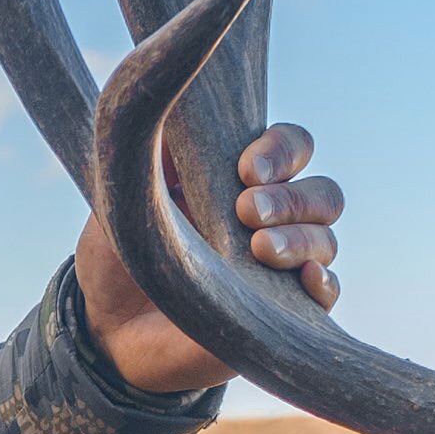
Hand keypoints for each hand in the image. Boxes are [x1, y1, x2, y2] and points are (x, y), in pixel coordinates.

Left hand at [73, 122, 343, 392]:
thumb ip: (157, 153)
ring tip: (259, 247)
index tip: (246, 169)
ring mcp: (282, 268)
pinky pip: (328, 293)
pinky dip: (323, 281)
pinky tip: (303, 277)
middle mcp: (273, 220)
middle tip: (246, 210)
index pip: (292, 146)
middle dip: (290, 198)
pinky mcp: (285, 315)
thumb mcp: (125, 195)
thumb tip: (180, 103)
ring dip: (299, 238)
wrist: (106, 330)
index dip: (282, 150)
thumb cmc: (118, 257)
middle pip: (322, 194)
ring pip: (325, 239)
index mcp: (242, 181)